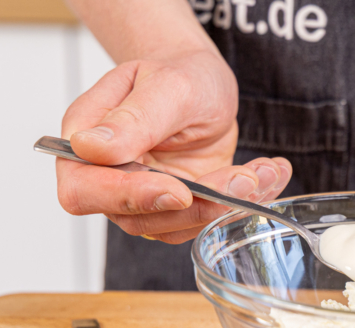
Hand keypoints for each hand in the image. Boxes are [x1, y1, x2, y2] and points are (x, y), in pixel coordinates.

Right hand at [58, 49, 291, 243]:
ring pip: (176, 226)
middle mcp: (108, 176)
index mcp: (86, 140)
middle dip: (198, 205)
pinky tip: (269, 177)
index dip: (129, 197)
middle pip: (136, 216)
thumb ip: (133, 119)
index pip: (85, 189)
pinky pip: (203, 221)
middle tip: (245, 179)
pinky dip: (241, 204)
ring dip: (226, 206)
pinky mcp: (176, 209)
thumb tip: (90, 148)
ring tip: (265, 172)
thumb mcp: (167, 87)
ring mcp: (142, 197)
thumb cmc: (180, 75)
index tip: (180, 191)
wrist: (204, 84)